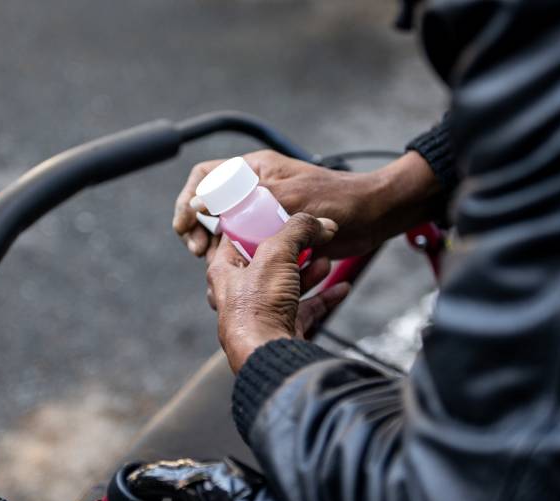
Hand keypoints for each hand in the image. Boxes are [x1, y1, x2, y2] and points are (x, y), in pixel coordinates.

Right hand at [173, 150, 441, 259]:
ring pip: (226, 230)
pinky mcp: (275, 235)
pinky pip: (248, 246)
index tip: (185, 225)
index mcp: (254, 170)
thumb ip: (246, 201)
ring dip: (217, 248)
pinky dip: (241, 258)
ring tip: (212, 264)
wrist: (374, 217)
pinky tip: (240, 271)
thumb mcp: (291, 198)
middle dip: (199, 228)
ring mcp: (264, 213)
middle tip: (198, 249)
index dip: (189, 199)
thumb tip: (201, 205)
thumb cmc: (339, 201)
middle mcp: (254, 190)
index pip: (206, 177)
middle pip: (210, 207)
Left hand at [207, 212, 350, 372]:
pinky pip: (306, 308)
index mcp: (225, 271)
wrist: (270, 356)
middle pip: (267, 262)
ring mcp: (262, 313)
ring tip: (326, 258)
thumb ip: (297, 231)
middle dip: (292, 248)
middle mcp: (240, 293)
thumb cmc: (259, 307)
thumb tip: (321, 223)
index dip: (257, 223)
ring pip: (287, 285)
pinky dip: (324, 296)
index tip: (280, 213)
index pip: (236, 238)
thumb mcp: (276, 254)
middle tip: (310, 236)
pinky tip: (342, 287)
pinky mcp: (283, 329)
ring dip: (309, 271)